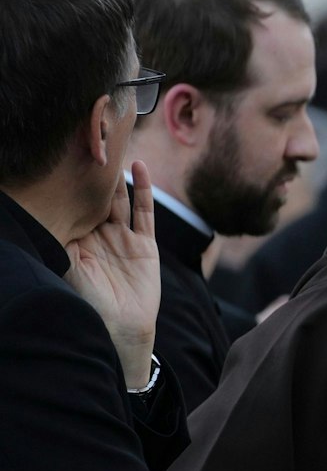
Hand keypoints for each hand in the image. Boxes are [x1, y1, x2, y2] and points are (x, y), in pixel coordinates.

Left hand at [65, 161, 159, 388]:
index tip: (61, 158)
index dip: (67, 184)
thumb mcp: (62, 265)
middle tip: (89, 142)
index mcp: (75, 241)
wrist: (118, 328)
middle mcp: (98, 237)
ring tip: (113, 146)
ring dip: (116, 176)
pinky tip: (138, 168)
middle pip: (95, 198)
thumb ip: (58, 238)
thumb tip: (38, 210)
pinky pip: (144, 213)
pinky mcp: (145, 246)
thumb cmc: (85, 301)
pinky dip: (143, 190)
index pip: (70, 205)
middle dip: (92, 174)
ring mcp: (123, 240)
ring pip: (119, 200)